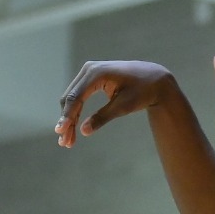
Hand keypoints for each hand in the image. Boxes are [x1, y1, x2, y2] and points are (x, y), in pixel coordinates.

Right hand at [55, 60, 174, 147]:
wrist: (153, 79)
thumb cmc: (142, 91)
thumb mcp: (124, 106)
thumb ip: (103, 117)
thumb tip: (84, 131)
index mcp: (97, 73)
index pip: (76, 96)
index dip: (67, 115)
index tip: (61, 131)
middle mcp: (89, 70)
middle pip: (70, 98)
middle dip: (67, 121)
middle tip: (65, 143)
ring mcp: (88, 73)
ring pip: (72, 99)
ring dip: (69, 119)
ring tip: (67, 141)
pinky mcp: (90, 79)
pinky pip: (78, 97)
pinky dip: (75, 113)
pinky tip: (73, 129)